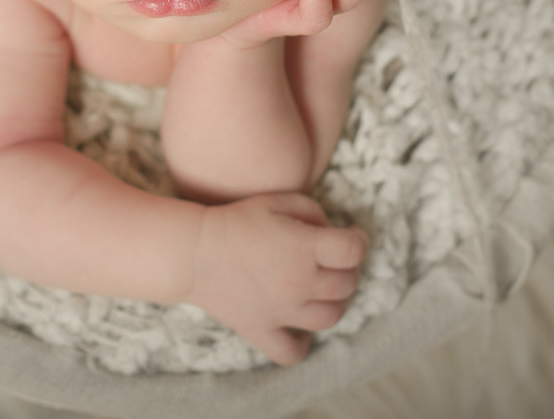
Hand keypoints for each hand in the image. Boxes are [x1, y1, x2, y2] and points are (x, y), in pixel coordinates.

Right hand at [186, 193, 368, 365]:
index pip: (354, 250)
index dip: (359, 241)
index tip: (352, 236)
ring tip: (323, 291)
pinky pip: (292, 353)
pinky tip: (299, 330)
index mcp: (306, 248)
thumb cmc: (236, 220)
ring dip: (335, 302)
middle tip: (333, 260)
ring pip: (331, 317)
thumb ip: (312, 211)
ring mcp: (283, 311)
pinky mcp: (262, 330)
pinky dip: (301, 346)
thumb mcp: (277, 201)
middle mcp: (301, 283)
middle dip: (347, 269)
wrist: (193, 251)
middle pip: (347, 284)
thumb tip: (329, 231)